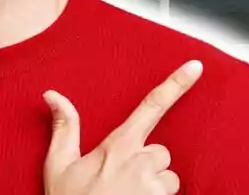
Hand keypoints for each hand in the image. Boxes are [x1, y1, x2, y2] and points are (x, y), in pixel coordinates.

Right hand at [43, 60, 203, 194]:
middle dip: (148, 166)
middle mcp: (141, 162)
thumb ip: (65, 127)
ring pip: (168, 180)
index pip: (151, 106)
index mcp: (119, 145)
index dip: (176, 84)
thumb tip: (52, 94)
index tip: (196, 66)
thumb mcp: (59, 165)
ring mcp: (154, 187)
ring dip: (154, 188)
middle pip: (161, 153)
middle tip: (120, 183)